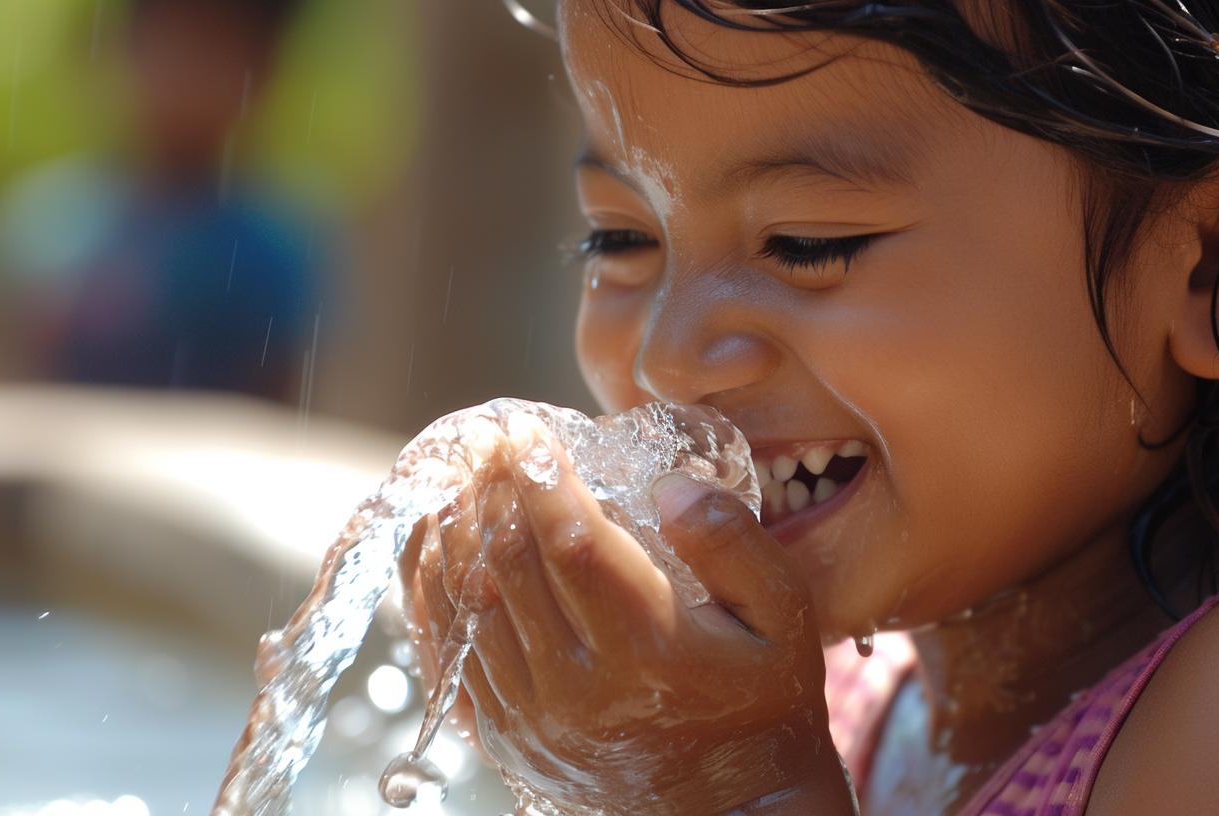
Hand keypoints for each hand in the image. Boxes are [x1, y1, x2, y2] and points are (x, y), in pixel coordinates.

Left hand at [399, 414, 855, 814]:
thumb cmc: (763, 702)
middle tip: (488, 439)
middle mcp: (581, 692)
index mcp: (653, 654)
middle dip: (492, 490)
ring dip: (455, 530)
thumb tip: (670, 487)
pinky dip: (432, 589)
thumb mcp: (786, 622)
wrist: (732, 811)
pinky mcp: (506, 737)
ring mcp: (534, 720)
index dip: (544, 481)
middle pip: (508, 569)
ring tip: (460, 475)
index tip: (530, 432)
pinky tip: (435, 540)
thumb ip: (736, 547)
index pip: (575, 547)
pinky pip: (449, 653)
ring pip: (467, 607)